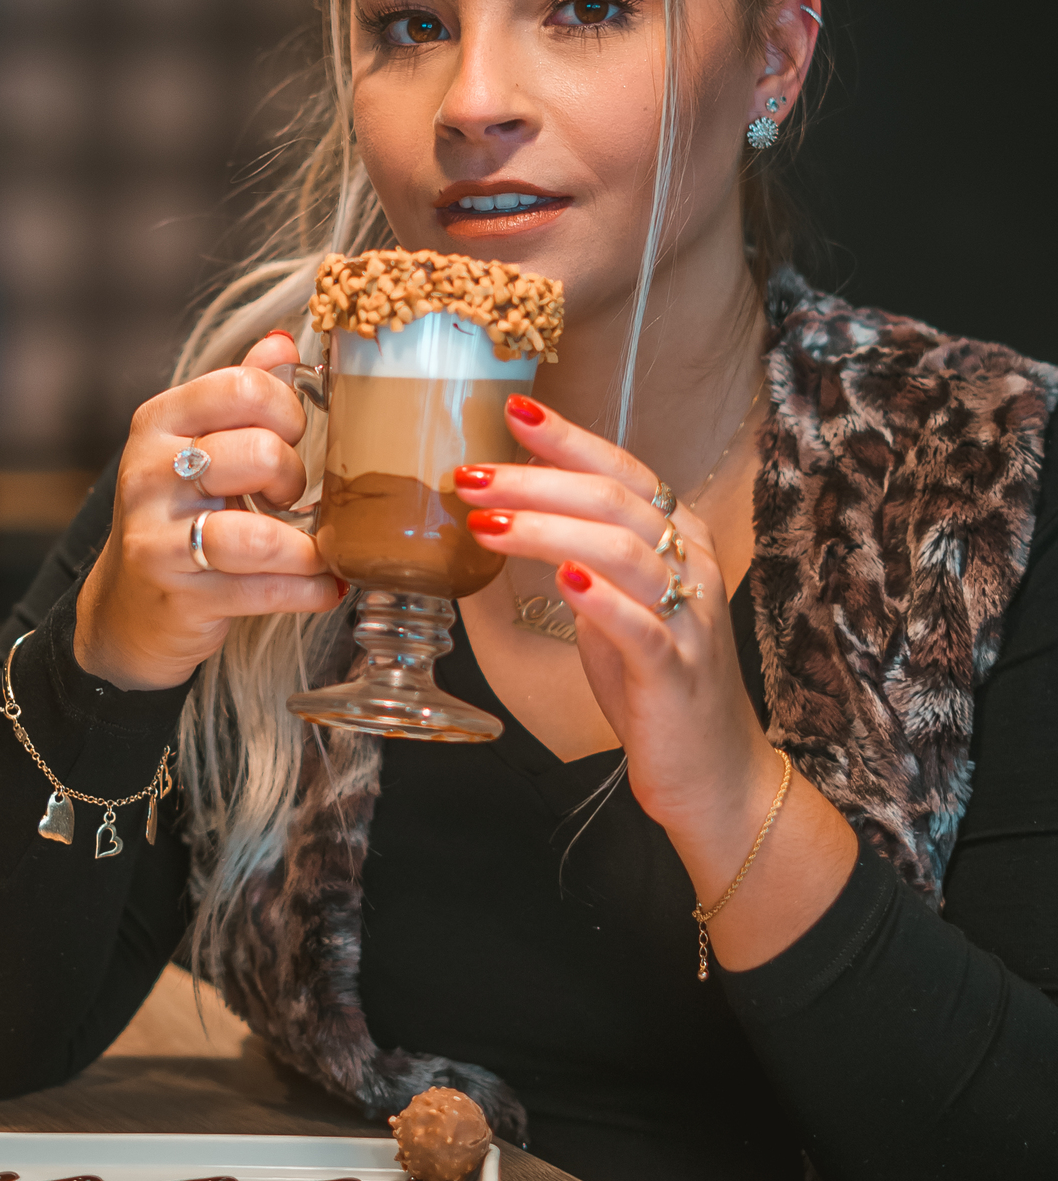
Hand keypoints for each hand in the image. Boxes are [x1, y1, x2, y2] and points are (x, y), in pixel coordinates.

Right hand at [75, 334, 342, 690]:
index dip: (288, 411)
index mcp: (160, 422)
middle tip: (288, 497)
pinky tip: (325, 585)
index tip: (290, 436)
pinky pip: (266, 590)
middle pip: (261, 453)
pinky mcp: (180, 595)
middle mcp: (150, 473)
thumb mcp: (198, 444)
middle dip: (294, 478)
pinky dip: (311, 589)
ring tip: (311, 550)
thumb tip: (283, 342)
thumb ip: (240, 393)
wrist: (128, 607)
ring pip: (261, 534)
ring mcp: (158, 537)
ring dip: (307, 547)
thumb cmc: (177, 515)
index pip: (244, 388)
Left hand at [455, 394, 855, 969]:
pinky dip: (598, 598)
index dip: (567, 438)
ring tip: (486, 524)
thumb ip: (581, 550)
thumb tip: (512, 504)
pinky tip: (560, 580)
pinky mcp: (677, 672)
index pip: (622, 469)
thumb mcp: (614, 600)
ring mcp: (690, 618)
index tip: (512, 411)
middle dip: (535, 482)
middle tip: (469, 477)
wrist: (711, 769)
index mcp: (680, 537)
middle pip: (613, 502)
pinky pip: (640, 625)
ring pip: (622, 551)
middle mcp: (692, 565)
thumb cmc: (654, 679)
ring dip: (548, 531)